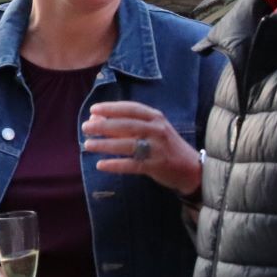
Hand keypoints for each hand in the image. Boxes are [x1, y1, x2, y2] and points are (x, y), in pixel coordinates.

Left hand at [81, 101, 202, 194]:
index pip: (130, 109)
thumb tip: (97, 119)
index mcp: (155, 117)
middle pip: (126, 125)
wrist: (191, 168)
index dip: (111, 108)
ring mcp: (157, 148)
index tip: (93, 110)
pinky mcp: (156, 165)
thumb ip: (128, 124)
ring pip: (126, 145)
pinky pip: (132, 164)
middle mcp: (157, 130)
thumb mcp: (152, 129)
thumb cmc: (165, 145)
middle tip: (85, 127)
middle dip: (103, 126)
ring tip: (87, 145)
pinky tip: (101, 165)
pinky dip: (115, 164)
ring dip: (105, 144)